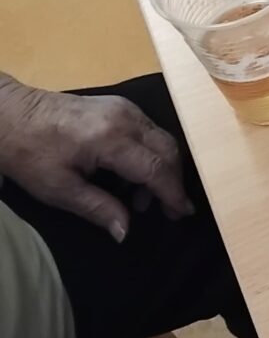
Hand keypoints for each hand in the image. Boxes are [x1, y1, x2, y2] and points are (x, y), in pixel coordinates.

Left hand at [0, 76, 191, 240]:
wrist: (11, 115)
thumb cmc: (30, 154)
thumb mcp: (58, 189)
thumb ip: (98, 208)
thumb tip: (126, 232)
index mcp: (110, 139)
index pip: (156, 168)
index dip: (172, 193)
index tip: (181, 213)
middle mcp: (127, 118)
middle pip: (168, 150)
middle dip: (173, 182)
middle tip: (167, 210)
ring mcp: (126, 108)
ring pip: (162, 139)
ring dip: (162, 169)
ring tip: (140, 198)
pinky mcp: (122, 105)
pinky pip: (150, 131)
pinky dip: (152, 154)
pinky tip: (133, 174)